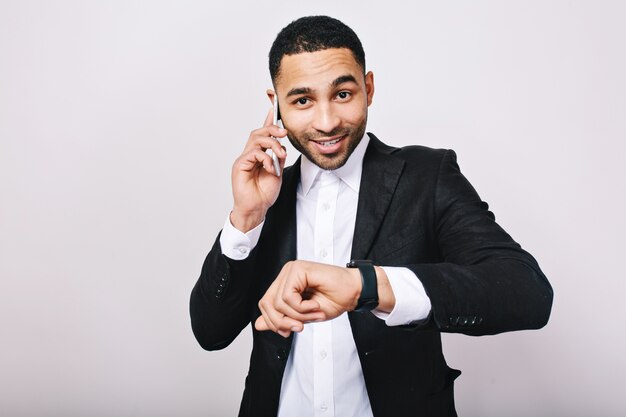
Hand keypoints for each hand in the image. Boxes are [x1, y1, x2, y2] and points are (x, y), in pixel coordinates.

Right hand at [231, 107, 287, 231]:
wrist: (256, 209)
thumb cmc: (265, 193)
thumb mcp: (278, 172)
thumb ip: (279, 158)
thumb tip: (283, 146)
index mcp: (261, 153)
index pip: (265, 131)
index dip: (269, 116)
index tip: (273, 100)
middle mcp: (251, 153)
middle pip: (259, 131)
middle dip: (273, 128)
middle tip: (284, 133)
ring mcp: (245, 158)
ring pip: (256, 138)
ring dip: (272, 144)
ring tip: (280, 154)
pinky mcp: (240, 165)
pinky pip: (254, 153)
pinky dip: (266, 158)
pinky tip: (270, 168)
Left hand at [254, 260, 361, 337]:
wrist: (354, 292)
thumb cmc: (334, 300)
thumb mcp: (303, 316)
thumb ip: (282, 318)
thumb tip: (258, 325)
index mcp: (285, 283)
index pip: (265, 304)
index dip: (274, 322)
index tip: (290, 331)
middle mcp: (286, 274)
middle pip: (266, 303)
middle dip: (281, 321)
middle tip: (300, 327)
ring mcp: (291, 270)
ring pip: (278, 302)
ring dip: (298, 315)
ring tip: (315, 313)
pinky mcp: (298, 269)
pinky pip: (288, 296)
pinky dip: (302, 307)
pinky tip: (315, 305)